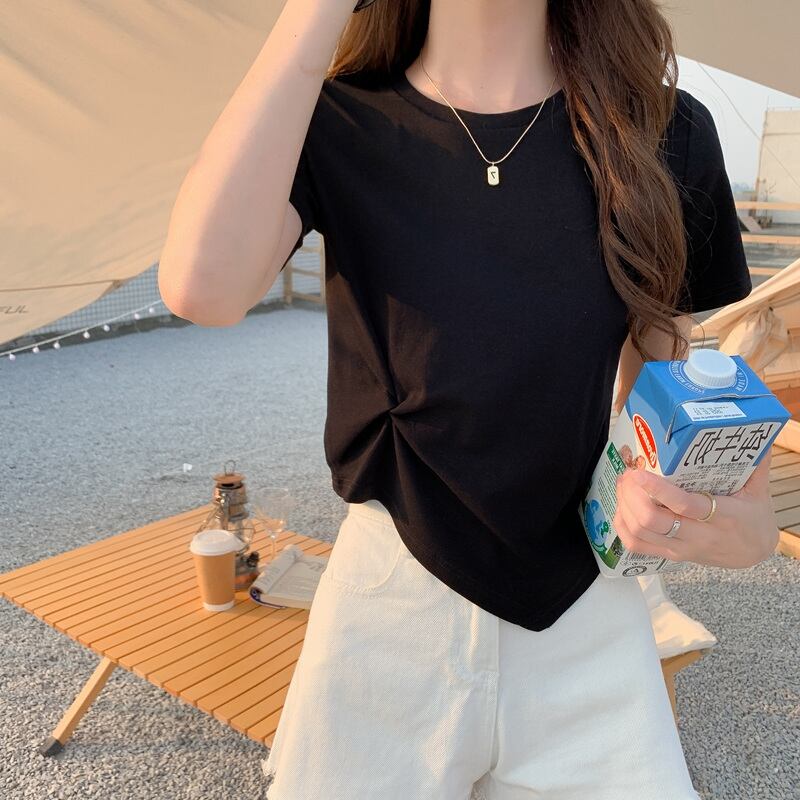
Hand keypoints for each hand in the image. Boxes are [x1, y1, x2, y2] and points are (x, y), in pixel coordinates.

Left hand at [612, 449, 779, 568]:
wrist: (754, 553)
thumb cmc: (753, 518)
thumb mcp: (760, 491)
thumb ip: (756, 463)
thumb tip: (757, 435)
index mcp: (722, 516)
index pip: (684, 505)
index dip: (658, 490)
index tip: (640, 473)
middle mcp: (698, 536)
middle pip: (653, 521)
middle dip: (632, 496)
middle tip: (628, 474)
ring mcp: (681, 548)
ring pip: (640, 533)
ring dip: (624, 507)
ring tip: (624, 485)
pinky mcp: (671, 555)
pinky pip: (638, 546)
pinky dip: (623, 527)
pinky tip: (623, 508)